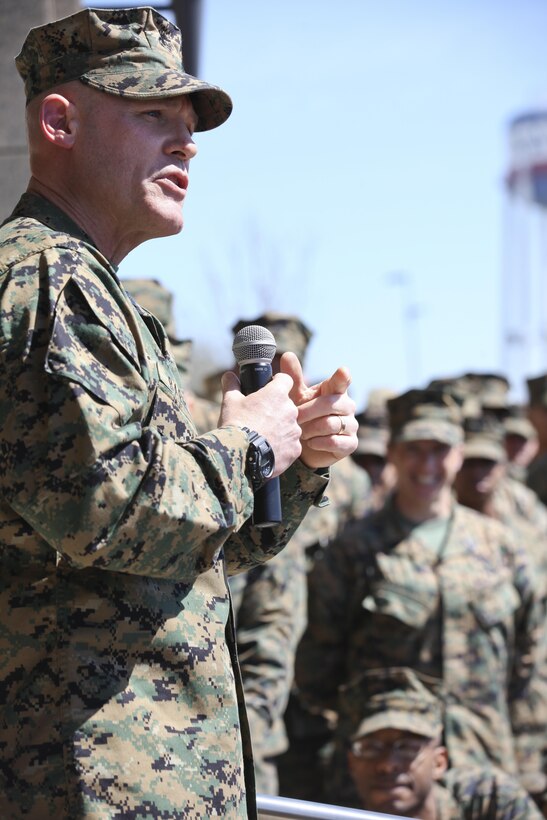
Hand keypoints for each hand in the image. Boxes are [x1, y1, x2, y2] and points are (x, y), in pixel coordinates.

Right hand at [219, 370, 301, 476]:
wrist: (241, 456)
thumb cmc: (235, 425)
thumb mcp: (230, 402)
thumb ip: (232, 386)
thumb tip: (229, 375)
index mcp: (277, 394)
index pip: (285, 380)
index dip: (277, 382)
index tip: (269, 388)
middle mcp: (291, 410)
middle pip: (287, 405)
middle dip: (276, 409)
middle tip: (260, 418)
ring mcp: (295, 431)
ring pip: (289, 426)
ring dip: (280, 429)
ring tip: (262, 438)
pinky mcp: (295, 449)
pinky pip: (290, 445)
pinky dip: (282, 447)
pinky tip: (268, 451)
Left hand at [280, 352, 357, 469]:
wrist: (305, 446)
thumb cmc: (303, 415)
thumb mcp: (296, 396)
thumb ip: (293, 377)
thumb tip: (288, 354)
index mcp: (335, 390)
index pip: (342, 381)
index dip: (342, 377)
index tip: (342, 371)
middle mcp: (347, 405)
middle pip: (329, 404)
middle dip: (308, 412)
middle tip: (294, 418)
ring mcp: (351, 424)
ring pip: (331, 424)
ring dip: (310, 429)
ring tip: (301, 432)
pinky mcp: (351, 443)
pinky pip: (335, 441)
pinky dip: (319, 442)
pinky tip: (311, 442)